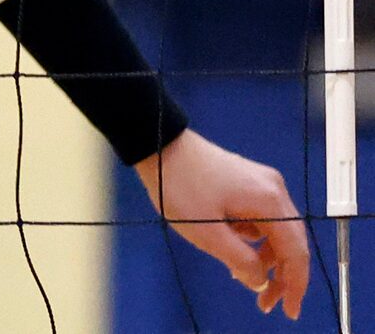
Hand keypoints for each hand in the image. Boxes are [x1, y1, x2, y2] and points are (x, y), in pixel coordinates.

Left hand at [136, 129, 308, 316]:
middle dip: (281, 276)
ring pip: (276, 231)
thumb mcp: (207, 233)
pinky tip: (235, 250)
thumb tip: (261, 282)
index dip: (296, 285)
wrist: (158, 143)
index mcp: (270, 202)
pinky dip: (254, 239)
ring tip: (243, 278)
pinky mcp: (247, 180)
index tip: (289, 311)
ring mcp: (262, 182)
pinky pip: (261, 218)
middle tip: (266, 303)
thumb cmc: (180, 187)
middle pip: (291, 242)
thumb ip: (240, 261)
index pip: (297, 252)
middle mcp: (274, 190)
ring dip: (265, 258)